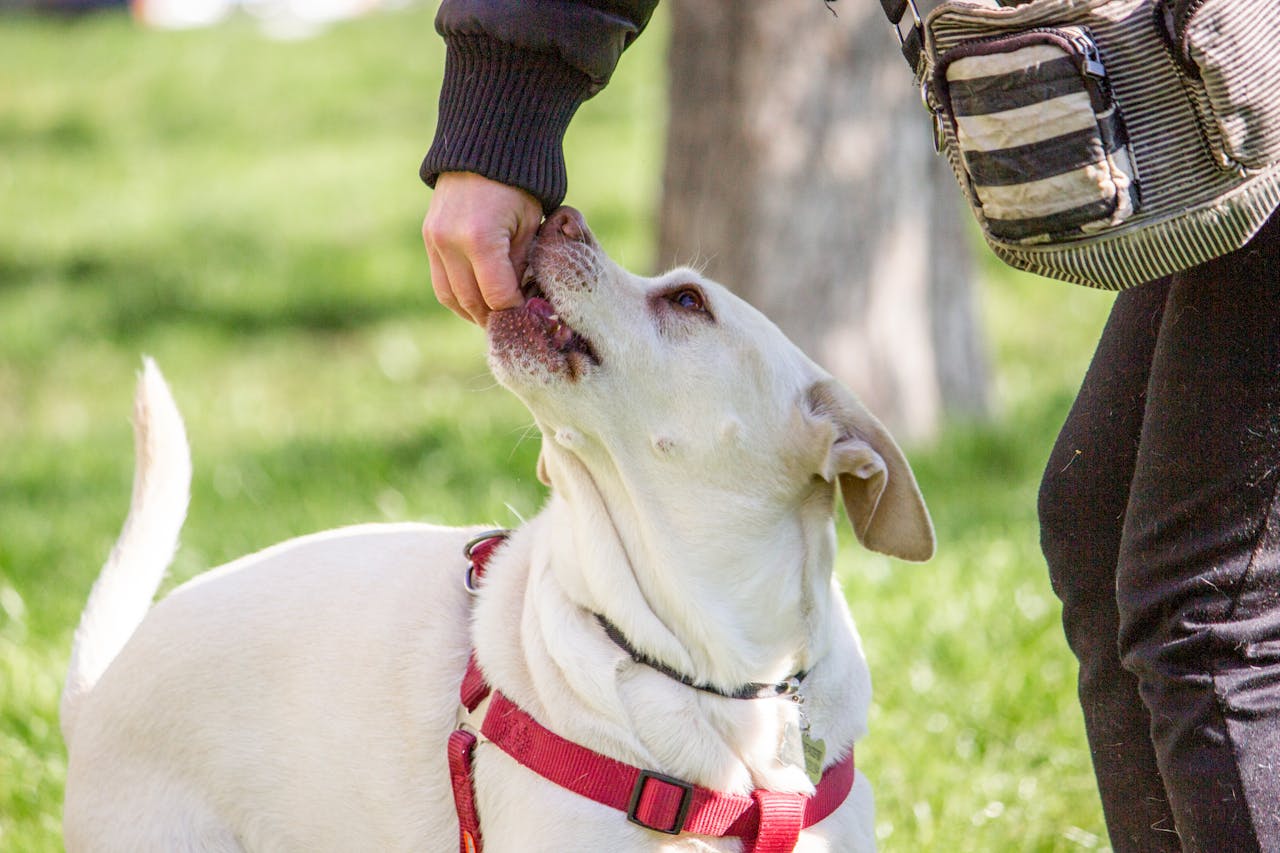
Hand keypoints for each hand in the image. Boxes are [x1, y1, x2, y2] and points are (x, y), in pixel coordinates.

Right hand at [422, 172, 542, 324]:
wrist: (486, 143)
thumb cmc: (520, 184)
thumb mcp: (530, 227)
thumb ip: (521, 267)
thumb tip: (520, 303)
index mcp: (480, 239)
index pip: (498, 298)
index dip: (517, 312)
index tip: (533, 318)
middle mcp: (450, 242)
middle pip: (472, 303)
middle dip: (496, 318)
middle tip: (518, 325)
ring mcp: (434, 240)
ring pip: (450, 297)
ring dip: (474, 312)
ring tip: (497, 317)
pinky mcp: (429, 236)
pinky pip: (441, 280)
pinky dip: (459, 296)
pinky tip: (479, 300)